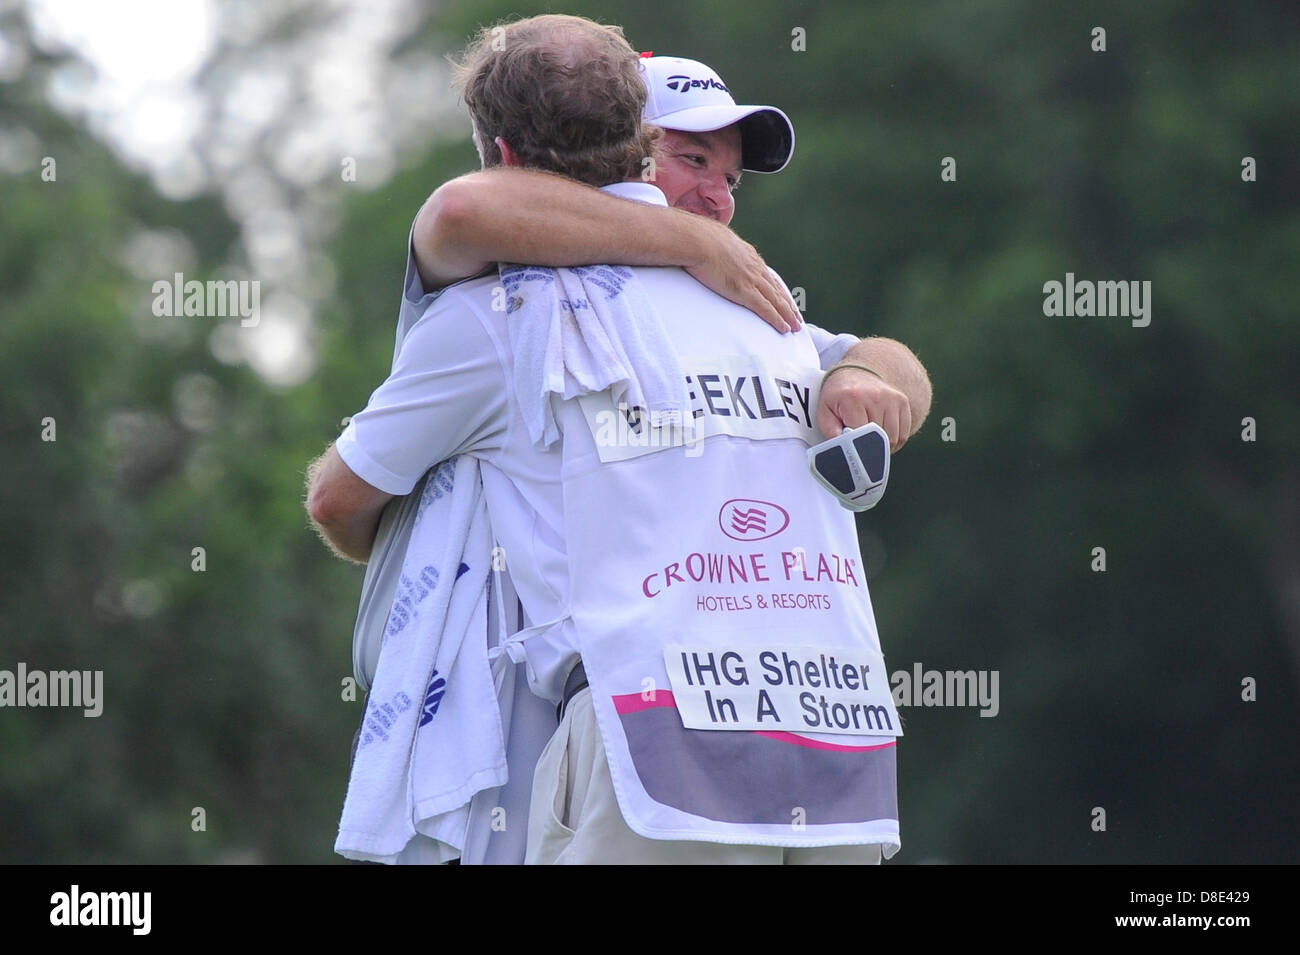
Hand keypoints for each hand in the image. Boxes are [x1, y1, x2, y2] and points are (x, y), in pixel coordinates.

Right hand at [684, 218, 802, 332]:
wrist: (697, 240)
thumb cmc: (696, 238)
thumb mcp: (711, 240)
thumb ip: (716, 247)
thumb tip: (707, 248)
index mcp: (747, 254)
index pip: (766, 275)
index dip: (776, 288)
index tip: (782, 297)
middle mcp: (754, 267)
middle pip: (776, 289)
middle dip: (787, 304)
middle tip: (796, 316)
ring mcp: (751, 280)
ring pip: (776, 301)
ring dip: (788, 314)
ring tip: (796, 326)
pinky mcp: (745, 292)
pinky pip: (766, 309)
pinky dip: (777, 319)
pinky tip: (784, 328)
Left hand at [817, 366, 913, 451]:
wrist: (854, 374)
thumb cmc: (838, 397)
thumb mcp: (825, 413)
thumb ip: (831, 433)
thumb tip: (844, 449)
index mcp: (854, 398)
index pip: (860, 435)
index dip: (855, 448)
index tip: (851, 450)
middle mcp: (876, 396)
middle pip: (877, 439)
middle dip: (868, 446)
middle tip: (859, 442)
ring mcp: (892, 398)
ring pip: (893, 439)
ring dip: (882, 446)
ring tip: (870, 439)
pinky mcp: (902, 401)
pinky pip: (903, 434)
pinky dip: (894, 441)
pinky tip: (882, 437)